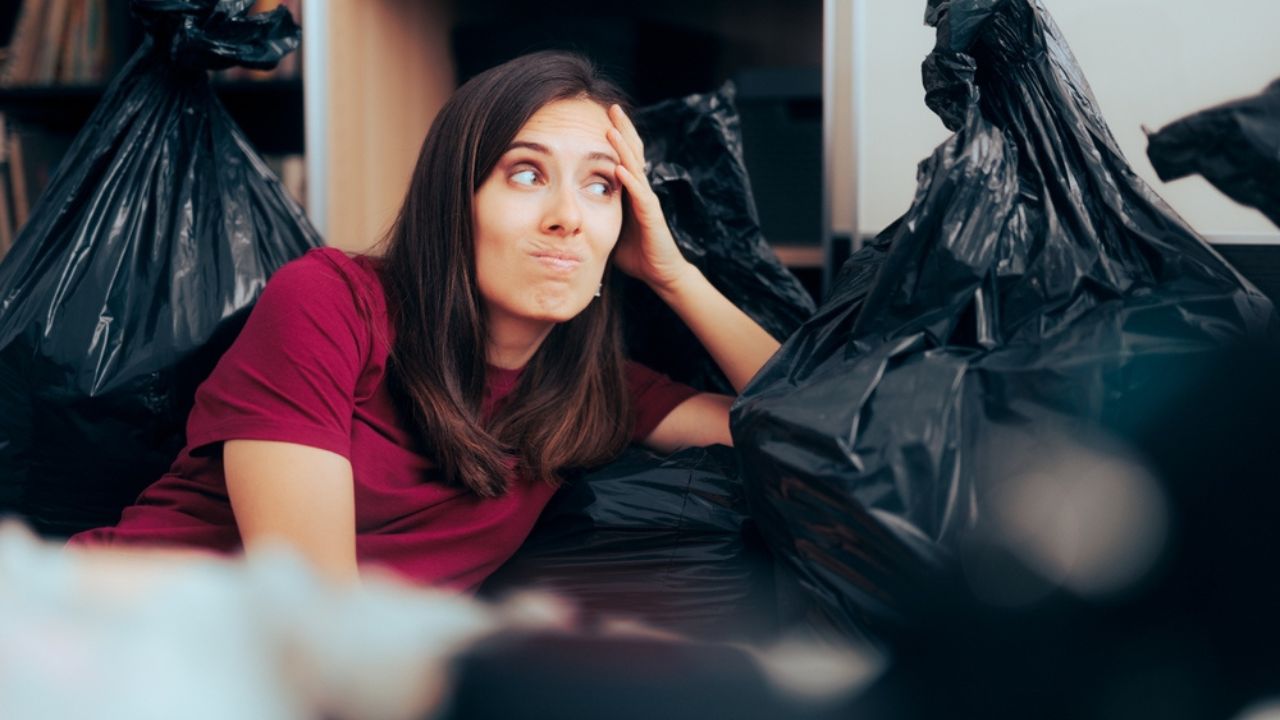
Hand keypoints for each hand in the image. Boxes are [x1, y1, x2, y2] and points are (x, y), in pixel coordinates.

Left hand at [606, 104, 693, 291]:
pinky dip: (629, 180)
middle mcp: (642, 191)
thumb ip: (596, 212)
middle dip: (622, 129)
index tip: (599, 114)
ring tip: (611, 128)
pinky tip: (618, 167)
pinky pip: (640, 195)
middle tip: (610, 106)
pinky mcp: (652, 217)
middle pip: (633, 153)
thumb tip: (568, 206)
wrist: (661, 274)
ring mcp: (649, 202)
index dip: (615, 135)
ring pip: (636, 168)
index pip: (624, 155)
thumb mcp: (609, 227)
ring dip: (623, 148)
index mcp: (632, 191)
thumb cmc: (636, 253)